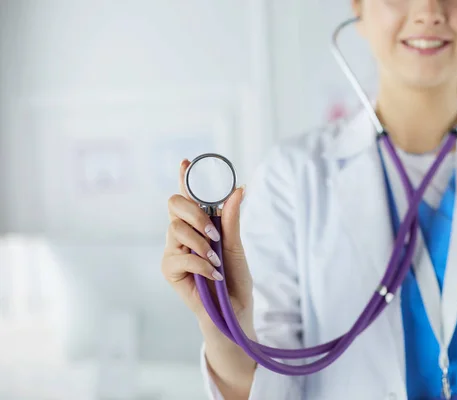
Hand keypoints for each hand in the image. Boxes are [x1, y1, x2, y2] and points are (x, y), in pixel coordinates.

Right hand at [161, 159, 254, 335]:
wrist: (234, 311)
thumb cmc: (235, 279)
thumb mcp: (236, 246)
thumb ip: (231, 219)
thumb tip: (239, 189)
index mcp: (199, 225)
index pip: (189, 197)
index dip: (185, 179)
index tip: (187, 162)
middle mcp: (183, 234)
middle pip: (174, 205)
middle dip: (195, 213)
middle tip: (214, 232)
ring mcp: (174, 251)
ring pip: (176, 229)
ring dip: (200, 244)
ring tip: (217, 260)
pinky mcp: (169, 270)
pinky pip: (180, 257)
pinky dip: (201, 264)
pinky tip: (214, 274)